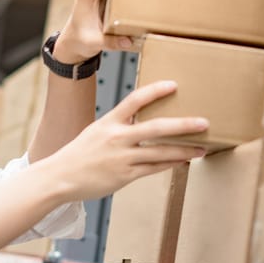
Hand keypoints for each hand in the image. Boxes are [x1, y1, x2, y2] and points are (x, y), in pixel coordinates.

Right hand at [35, 81, 208, 202]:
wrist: (59, 177)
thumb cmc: (79, 154)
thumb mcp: (96, 132)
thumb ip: (118, 126)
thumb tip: (140, 122)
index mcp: (109, 122)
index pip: (135, 100)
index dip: (155, 91)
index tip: (174, 85)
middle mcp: (117, 137)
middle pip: (156, 128)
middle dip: (183, 125)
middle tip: (204, 122)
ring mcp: (122, 158)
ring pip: (160, 152)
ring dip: (184, 150)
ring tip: (202, 147)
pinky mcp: (125, 176)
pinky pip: (153, 169)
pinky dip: (171, 164)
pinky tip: (183, 161)